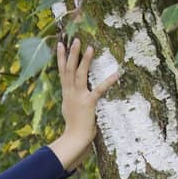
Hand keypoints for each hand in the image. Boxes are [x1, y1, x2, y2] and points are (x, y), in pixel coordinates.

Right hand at [49, 37, 121, 170]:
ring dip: (84, 60)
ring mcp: (79, 97)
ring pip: (79, 75)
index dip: (61, 57)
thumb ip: (71, 99)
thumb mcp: (70, 109)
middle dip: (72, 54)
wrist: (74, 139)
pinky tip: (117, 74)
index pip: (62, 71)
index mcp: (66, 93)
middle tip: (74, 39)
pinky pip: (99, 90)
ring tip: (89, 47)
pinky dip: (108, 82)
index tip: (60, 44)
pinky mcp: (88, 103)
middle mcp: (71, 92)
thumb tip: (71, 95)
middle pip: (69, 69)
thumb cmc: (74, 127)